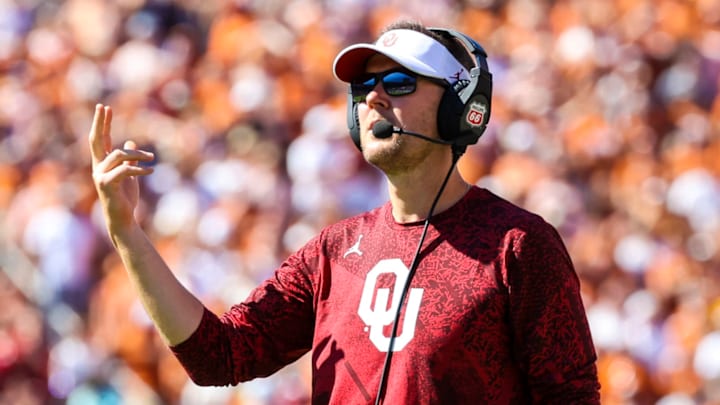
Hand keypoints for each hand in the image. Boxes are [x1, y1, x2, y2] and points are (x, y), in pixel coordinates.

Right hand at [89, 104, 154, 232]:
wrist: (123, 218)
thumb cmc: (125, 198)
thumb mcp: (130, 175)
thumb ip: (129, 160)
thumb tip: (130, 142)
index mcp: (103, 164)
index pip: (100, 139)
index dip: (102, 124)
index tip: (105, 107)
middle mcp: (98, 167)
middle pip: (96, 140)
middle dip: (100, 123)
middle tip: (104, 107)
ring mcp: (100, 175)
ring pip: (119, 154)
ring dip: (138, 154)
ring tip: (151, 158)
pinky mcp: (107, 184)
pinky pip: (125, 170)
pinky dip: (139, 168)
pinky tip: (151, 170)